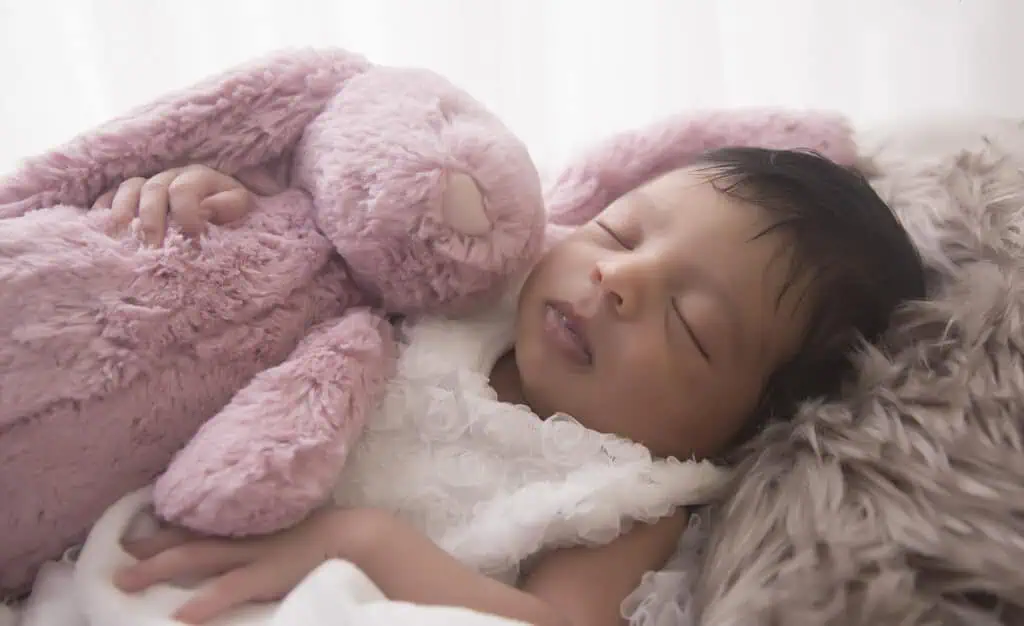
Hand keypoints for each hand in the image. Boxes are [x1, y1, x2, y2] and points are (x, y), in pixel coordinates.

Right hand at [92, 164, 252, 246]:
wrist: (220, 206)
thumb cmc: (227, 210)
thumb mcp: (239, 206)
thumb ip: (229, 205)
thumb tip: (205, 209)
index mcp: (198, 176)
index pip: (184, 190)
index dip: (186, 215)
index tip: (192, 240)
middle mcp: (170, 175)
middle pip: (154, 190)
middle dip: (154, 222)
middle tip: (153, 250)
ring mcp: (148, 182)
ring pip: (129, 188)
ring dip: (124, 212)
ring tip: (122, 236)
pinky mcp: (131, 193)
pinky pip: (110, 193)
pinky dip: (104, 207)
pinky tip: (103, 226)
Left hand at [115, 508, 354, 623]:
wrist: (362, 537)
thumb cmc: (332, 539)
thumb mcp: (295, 531)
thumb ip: (271, 538)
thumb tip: (253, 549)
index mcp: (252, 527)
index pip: (201, 527)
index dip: (167, 531)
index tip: (135, 536)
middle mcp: (246, 536)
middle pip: (189, 539)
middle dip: (151, 548)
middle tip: (118, 558)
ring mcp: (254, 555)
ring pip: (197, 557)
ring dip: (158, 567)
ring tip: (126, 582)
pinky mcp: (268, 576)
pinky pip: (230, 589)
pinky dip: (203, 602)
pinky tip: (179, 616)